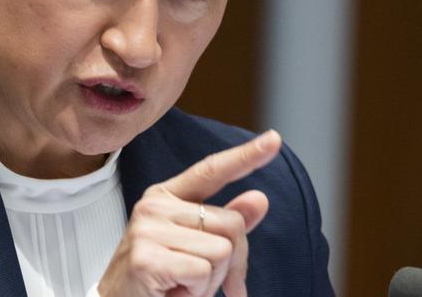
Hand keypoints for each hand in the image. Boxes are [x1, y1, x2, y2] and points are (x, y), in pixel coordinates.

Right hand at [98, 130, 281, 296]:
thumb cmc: (159, 279)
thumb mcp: (195, 247)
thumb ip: (226, 224)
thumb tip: (259, 199)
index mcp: (166, 196)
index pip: (211, 170)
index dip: (245, 156)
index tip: (273, 139)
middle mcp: (155, 206)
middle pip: (232, 223)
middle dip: (231, 262)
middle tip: (198, 279)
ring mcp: (148, 229)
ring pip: (222, 251)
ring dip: (211, 281)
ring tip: (181, 285)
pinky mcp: (147, 257)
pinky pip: (203, 271)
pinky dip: (196, 292)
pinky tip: (172, 292)